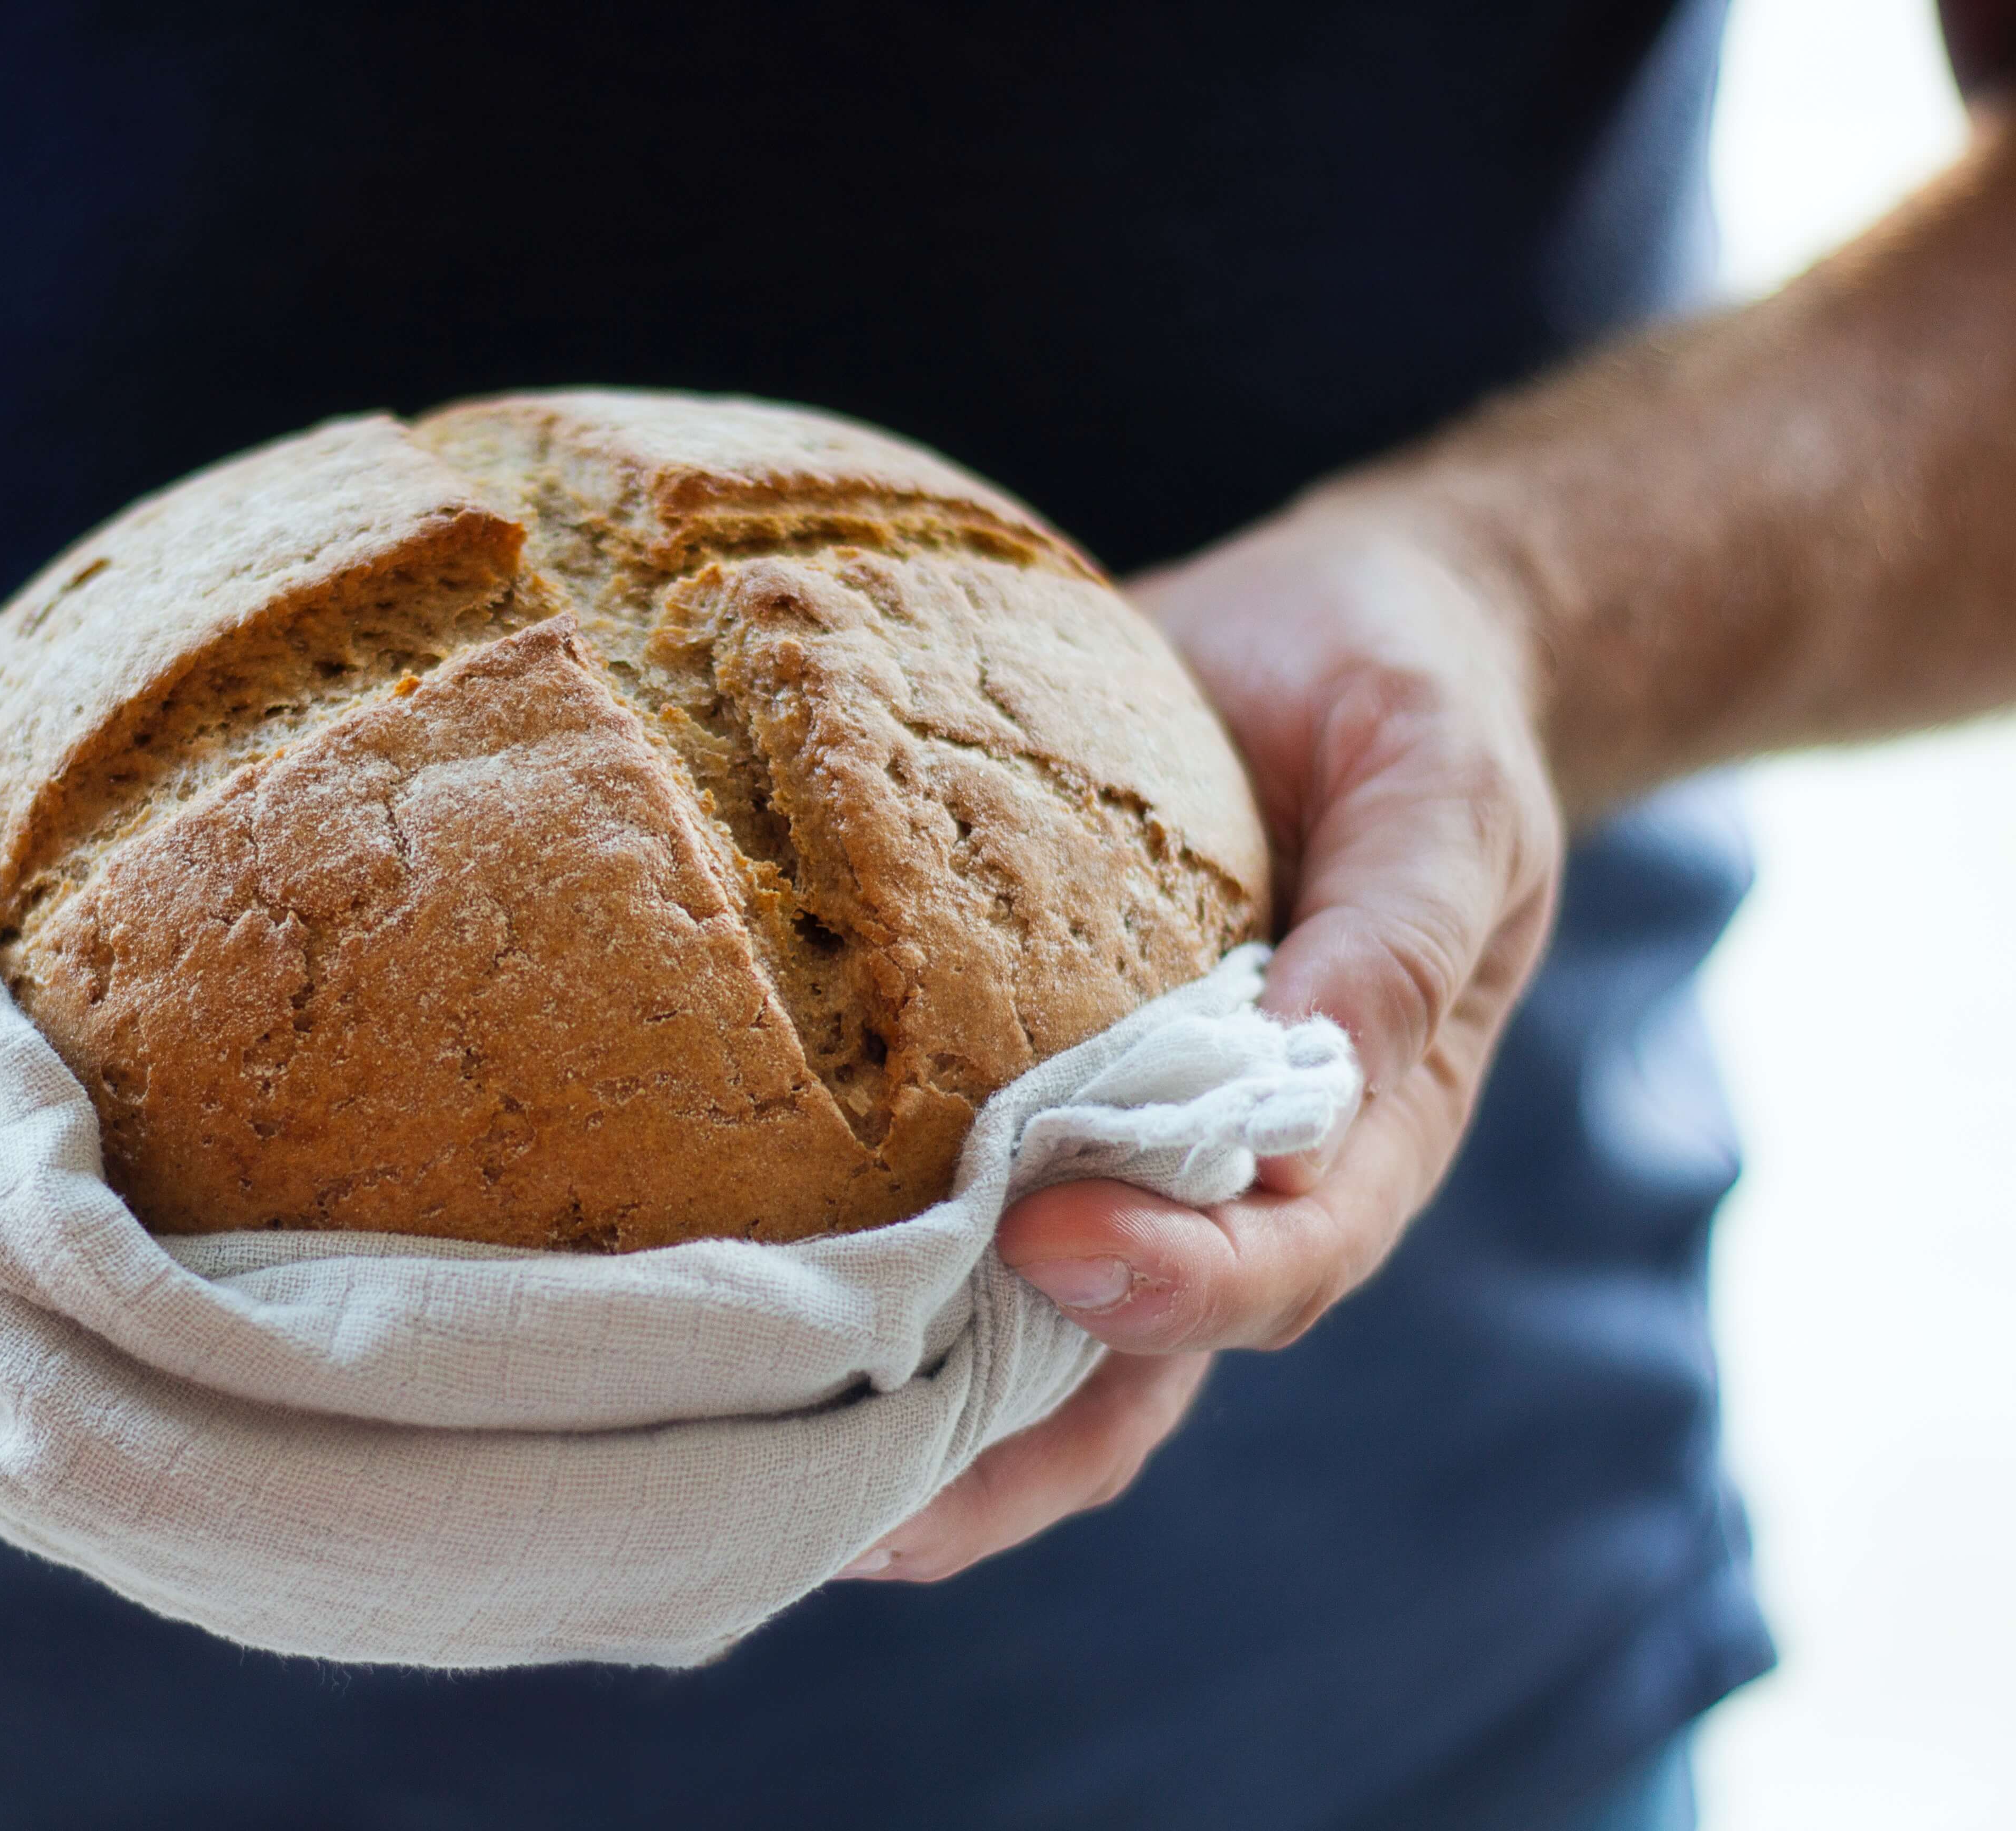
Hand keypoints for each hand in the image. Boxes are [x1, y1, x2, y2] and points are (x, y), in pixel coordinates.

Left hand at [843, 495, 1563, 1582]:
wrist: (1346, 642)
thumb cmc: (1412, 711)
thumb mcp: (1446, 796)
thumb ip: (1399, 931)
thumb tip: (1315, 1062)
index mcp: (1368, 1125)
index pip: (1284, 1257)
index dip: (1178, 1280)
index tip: (1047, 1241)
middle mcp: (1236, 1176)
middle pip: (1133, 1369)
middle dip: (999, 1458)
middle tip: (851, 1511)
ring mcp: (1125, 1151)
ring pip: (1025, 1340)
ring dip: (907, 1422)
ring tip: (755, 1473)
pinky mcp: (1027, 1085)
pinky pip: (949, 1210)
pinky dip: (864, 1279)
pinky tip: (738, 1313)